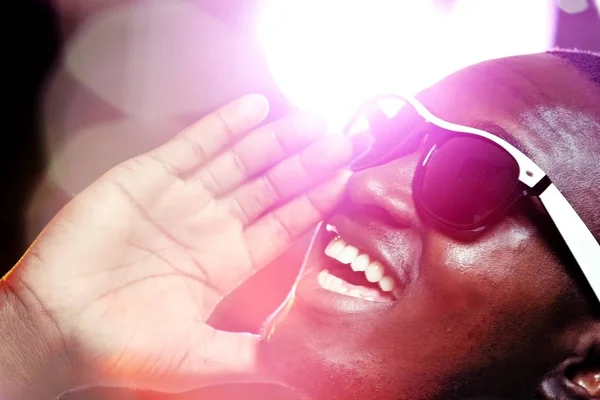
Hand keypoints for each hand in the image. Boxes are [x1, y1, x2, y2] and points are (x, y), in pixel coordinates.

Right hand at [4, 94, 350, 395]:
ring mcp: (181, 199)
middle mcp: (209, 226)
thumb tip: (302, 363)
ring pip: (240, 160)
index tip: (346, 177)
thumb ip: (252, 354)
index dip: (315, 200)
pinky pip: (194, 145)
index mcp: (227, 262)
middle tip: (343, 139)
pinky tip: (256, 108)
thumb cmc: (122, 349)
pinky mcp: (147, 178)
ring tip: (312, 120)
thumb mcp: (199, 357)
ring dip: (276, 139)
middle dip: (306, 162)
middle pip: (270, 186)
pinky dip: (224, 125)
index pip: (284, 223)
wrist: (56, 327)